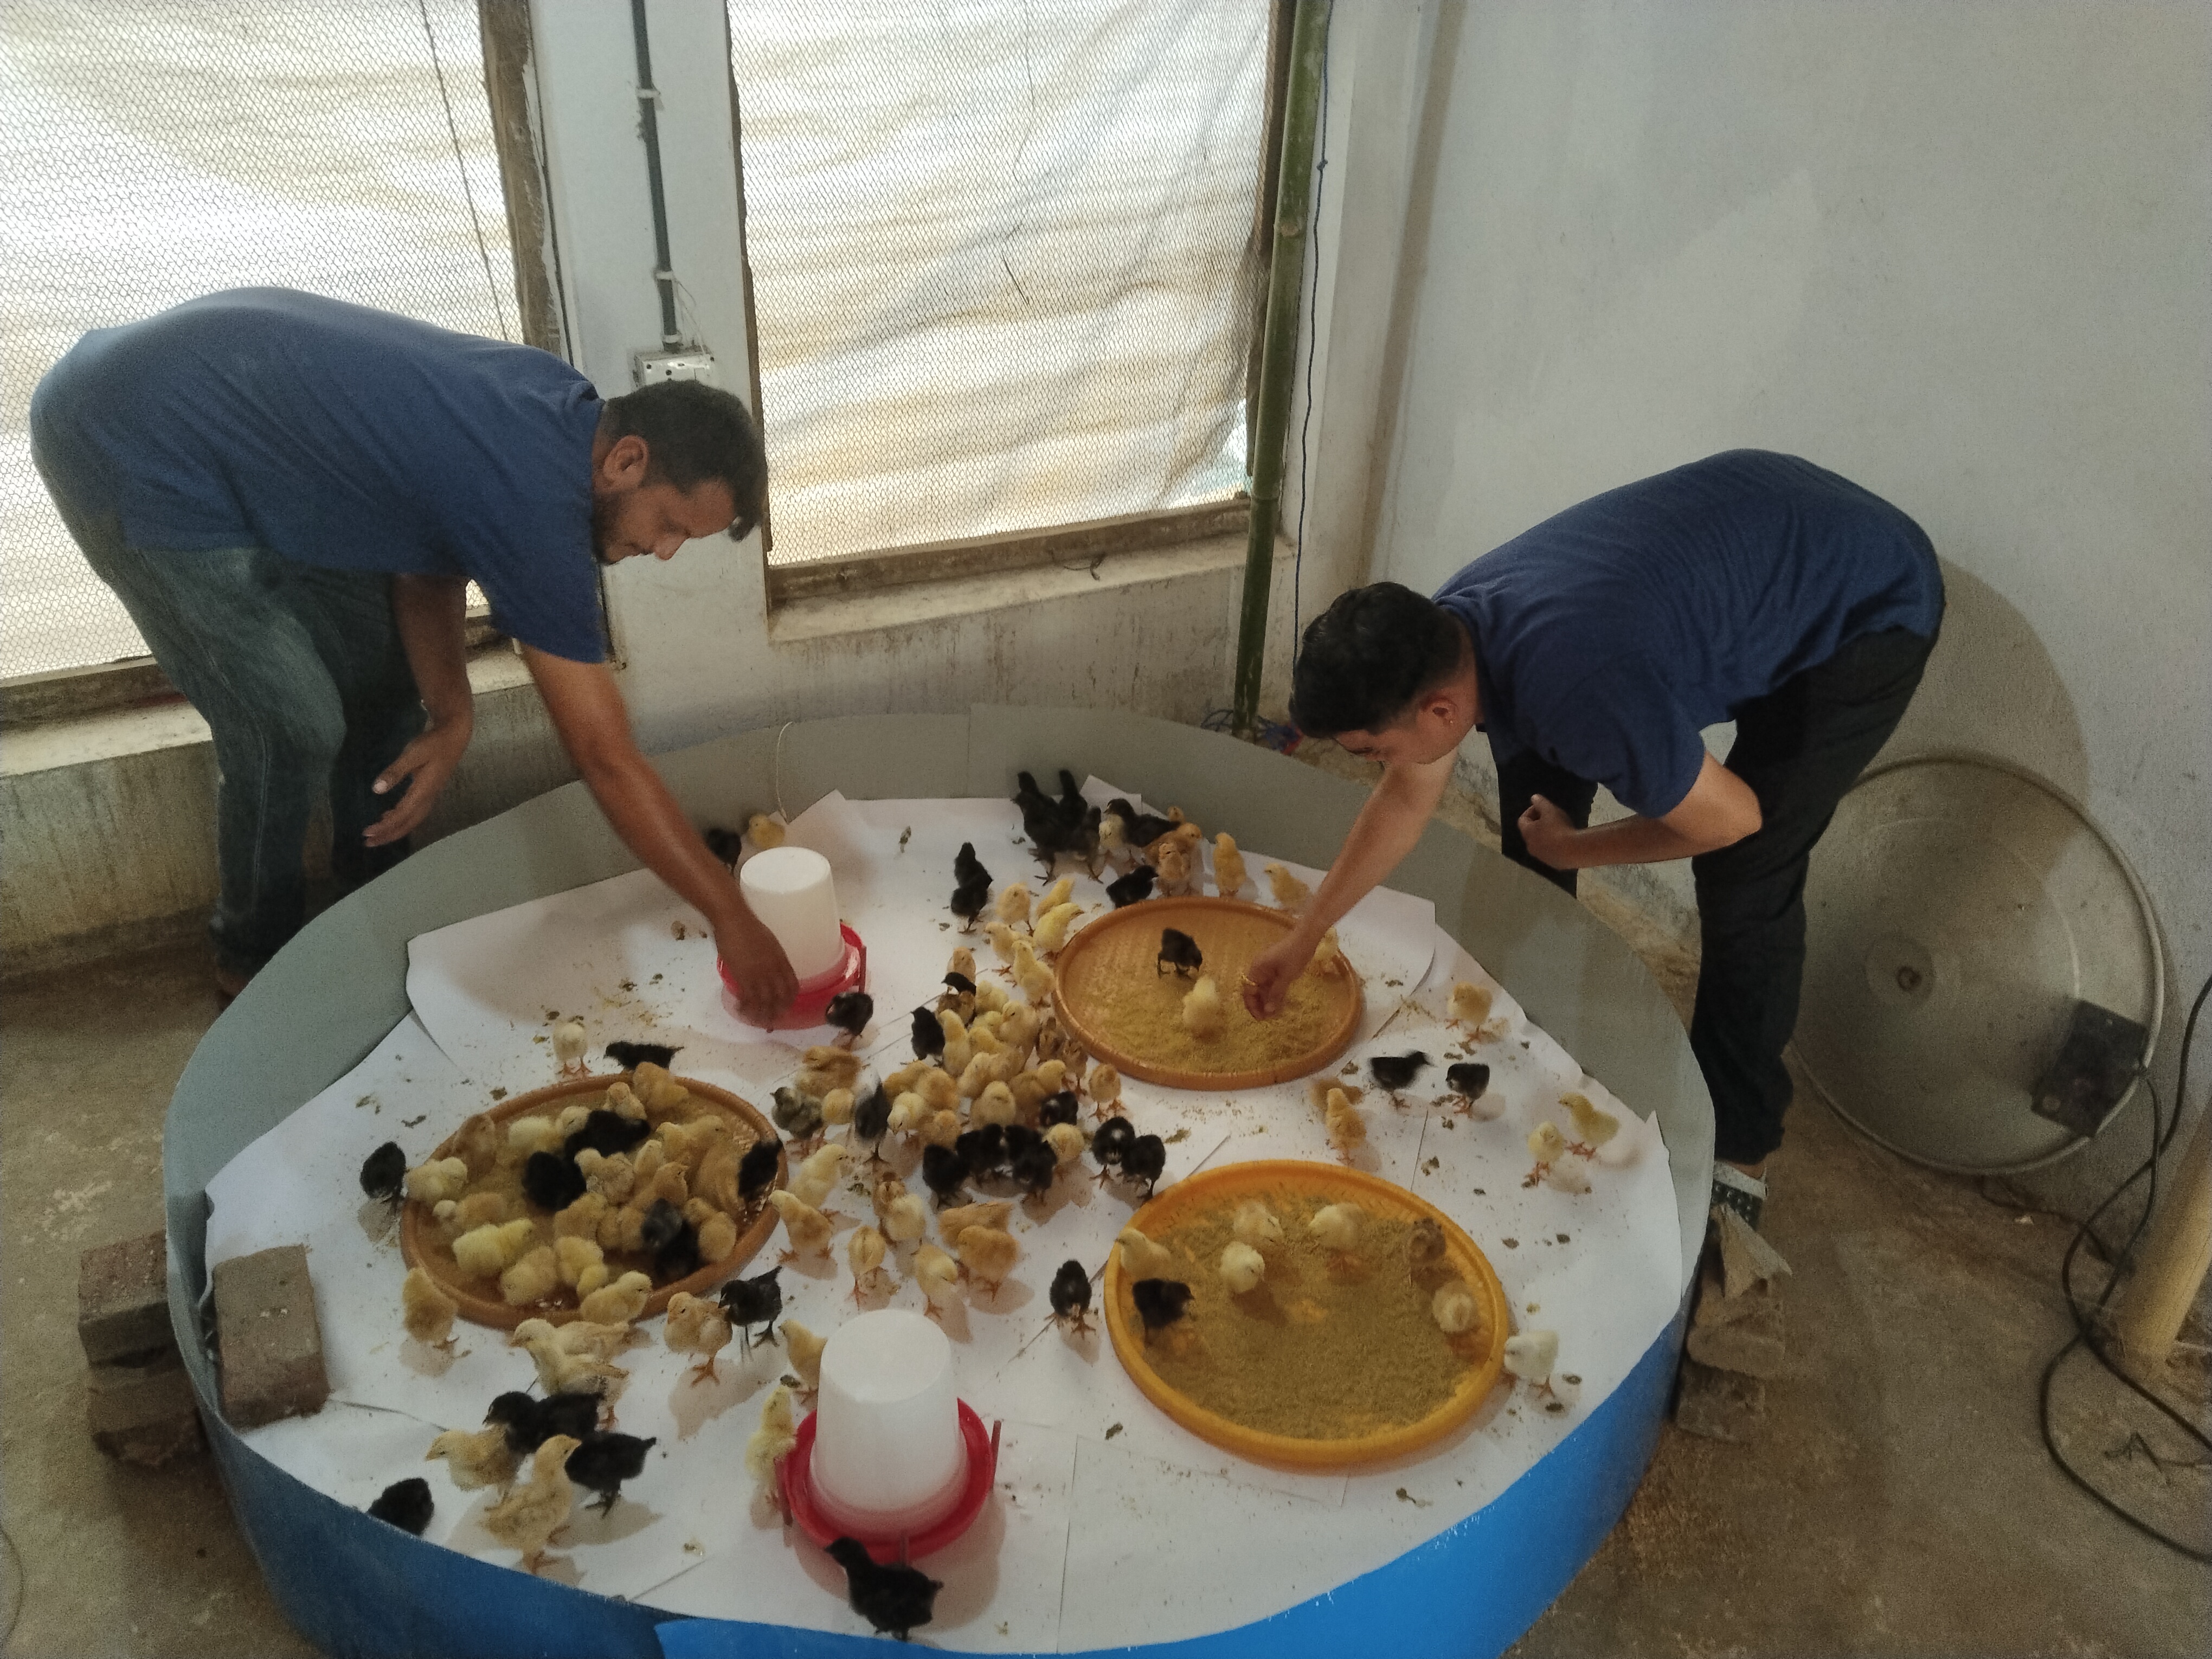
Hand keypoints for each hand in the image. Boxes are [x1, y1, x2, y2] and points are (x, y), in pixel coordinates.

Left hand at [364, 716, 471, 846]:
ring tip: (377, 835)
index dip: (384, 827)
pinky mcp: (429, 792)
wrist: (454, 736)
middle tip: (369, 842)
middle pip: (408, 824)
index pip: (401, 815)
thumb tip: (376, 789)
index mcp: (423, 791)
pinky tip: (389, 817)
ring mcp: (430, 796)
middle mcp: (427, 798)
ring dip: (395, 829)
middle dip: (389, 835)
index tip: (367, 833)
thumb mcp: (413, 753)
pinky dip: (401, 820)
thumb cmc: (433, 743)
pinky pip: (414, 813)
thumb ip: (395, 771)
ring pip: (412, 821)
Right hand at [717, 908, 797, 1023]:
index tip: (784, 1006)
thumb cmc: (749, 926)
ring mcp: (759, 975)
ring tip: (757, 1021)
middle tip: (770, 1020)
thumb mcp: (769, 942)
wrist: (734, 920)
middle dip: (777, 1012)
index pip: (792, 986)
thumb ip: (771, 957)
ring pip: (765, 1003)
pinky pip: (748, 999)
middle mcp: (774, 971)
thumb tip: (768, 966)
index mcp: (782, 961)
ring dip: (761, 1015)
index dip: (789, 999)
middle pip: (780, 998)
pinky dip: (746, 1008)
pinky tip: (742, 1010)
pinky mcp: (744, 977)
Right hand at [1241, 933, 1314, 1020]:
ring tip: (1274, 1014)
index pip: (1248, 991)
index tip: (1260, 1018)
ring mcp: (1267, 969)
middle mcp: (1258, 970)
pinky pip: (1271, 985)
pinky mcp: (1276, 969)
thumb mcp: (1286, 976)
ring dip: (1267, 1001)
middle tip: (1268, 1019)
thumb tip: (1268, 1011)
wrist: (1306, 938)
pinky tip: (1279, 1004)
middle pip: (1254, 991)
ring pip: (1263, 989)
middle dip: (1260, 1005)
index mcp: (1256, 969)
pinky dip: (1274, 994)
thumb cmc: (1294, 955)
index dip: (1252, 1006)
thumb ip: (1276, 994)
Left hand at [1516, 793, 1579, 868]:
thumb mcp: (1550, 810)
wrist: (1573, 851)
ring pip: (1540, 843)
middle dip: (1539, 823)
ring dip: (1547, 835)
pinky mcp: (1553, 863)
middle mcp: (1530, 847)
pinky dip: (1555, 845)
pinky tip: (1566, 840)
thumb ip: (1540, 803)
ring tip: (1560, 828)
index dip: (1531, 811)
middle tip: (1551, 817)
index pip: (1522, 820)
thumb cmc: (1559, 828)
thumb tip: (1534, 798)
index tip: (1542, 807)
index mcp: (1527, 833)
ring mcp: (1541, 857)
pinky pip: (1551, 852)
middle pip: (1530, 832)